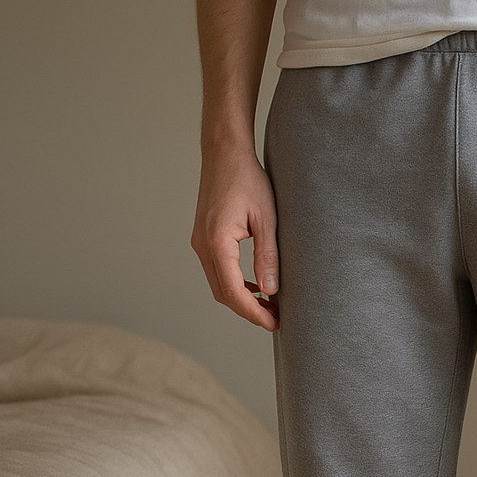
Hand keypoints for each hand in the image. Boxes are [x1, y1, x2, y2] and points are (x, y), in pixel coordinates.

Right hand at [191, 153, 279, 330]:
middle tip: (277, 318)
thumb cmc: (248, 180)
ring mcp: (200, 243)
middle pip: (223, 294)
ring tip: (270, 305)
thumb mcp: (267, 219)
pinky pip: (218, 271)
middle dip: (249, 311)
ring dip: (242, 299)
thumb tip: (271, 291)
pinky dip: (236, 284)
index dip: (254, 312)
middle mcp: (202, 246)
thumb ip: (268, 256)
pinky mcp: (204, 239)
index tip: (275, 323)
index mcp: (217, 243)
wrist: (225, 153)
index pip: (234, 292)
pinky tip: (256, 286)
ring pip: (219, 285)